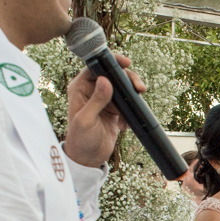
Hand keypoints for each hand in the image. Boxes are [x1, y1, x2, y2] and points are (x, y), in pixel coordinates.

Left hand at [63, 52, 144, 167]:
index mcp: (80, 88)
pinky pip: (127, 102)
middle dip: (128, 78)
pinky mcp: (114, 109)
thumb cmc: (80, 140)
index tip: (126, 63)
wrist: (88, 158)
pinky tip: (126, 123)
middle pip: (113, 74)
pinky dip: (132, 109)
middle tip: (139, 87)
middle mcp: (92, 90)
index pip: (96, 67)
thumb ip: (96, 100)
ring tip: (138, 100)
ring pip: (122, 87)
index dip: (111, 62)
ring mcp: (104, 100)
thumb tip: (106, 80)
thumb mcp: (86, 120)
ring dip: (132, 94)